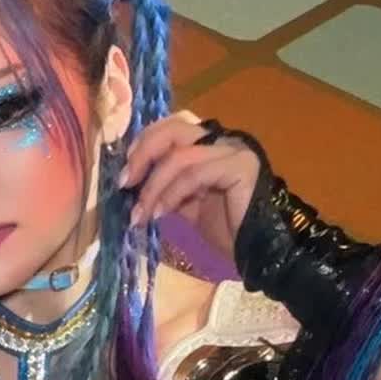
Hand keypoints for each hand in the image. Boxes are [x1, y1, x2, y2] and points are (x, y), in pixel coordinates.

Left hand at [119, 112, 261, 257]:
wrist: (256, 249)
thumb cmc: (225, 228)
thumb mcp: (183, 203)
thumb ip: (164, 187)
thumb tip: (130, 183)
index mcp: (208, 145)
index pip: (170, 129)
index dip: (142, 145)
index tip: (124, 175)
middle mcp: (221, 141)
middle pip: (173, 129)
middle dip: (143, 154)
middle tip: (125, 183)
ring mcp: (232, 150)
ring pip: (180, 156)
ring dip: (153, 187)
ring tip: (141, 214)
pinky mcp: (240, 165)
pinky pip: (195, 173)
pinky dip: (171, 193)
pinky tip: (161, 213)